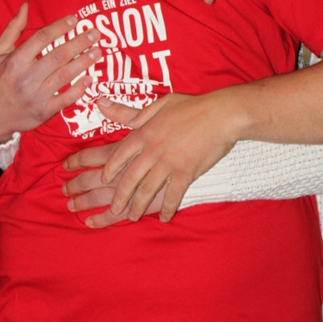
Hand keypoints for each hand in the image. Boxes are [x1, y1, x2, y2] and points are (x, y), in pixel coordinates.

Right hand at [0, 4, 101, 142]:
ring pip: (65, 76)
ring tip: (97, 51)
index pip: (41, 38)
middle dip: (79, 43)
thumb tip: (25, 6)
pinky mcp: (44, 112)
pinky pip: (66, 99)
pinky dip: (79, 89)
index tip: (75, 19)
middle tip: (95, 34)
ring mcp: (36, 96)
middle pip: (58, 56)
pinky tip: (90, 78)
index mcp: (15, 61)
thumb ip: (12, 29)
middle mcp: (26, 78)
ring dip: (84, 63)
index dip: (60, 27)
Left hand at [63, 94, 238, 223]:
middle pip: (129, 178)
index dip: (110, 169)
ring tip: (133, 217)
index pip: (119, 155)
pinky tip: (165, 218)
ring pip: (147, 190)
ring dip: (138, 206)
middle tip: (114, 209)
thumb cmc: (192, 106)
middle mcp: (152, 150)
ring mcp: (169, 163)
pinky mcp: (186, 172)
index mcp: (145, 133)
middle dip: (119, 197)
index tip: (103, 179)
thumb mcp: (159, 104)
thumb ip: (129, 111)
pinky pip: (173, 195)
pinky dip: (167, 208)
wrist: (222, 114)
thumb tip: (101, 103)